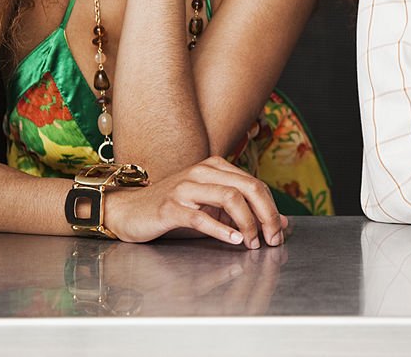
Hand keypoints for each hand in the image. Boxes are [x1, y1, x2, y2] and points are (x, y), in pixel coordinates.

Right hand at [107, 155, 287, 245]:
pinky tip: (234, 240)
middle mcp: (202, 171)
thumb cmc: (173, 208)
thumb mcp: (212, 207)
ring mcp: (186, 188)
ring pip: (230, 198)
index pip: (255, 184)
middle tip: (273, 238)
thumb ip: (244, 211)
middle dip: (267, 215)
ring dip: (248, 223)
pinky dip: (222, 229)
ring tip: (253, 242)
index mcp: (215, 166)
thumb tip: (281, 223)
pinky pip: (202, 217)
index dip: (272, 209)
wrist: (129, 210)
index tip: (279, 232)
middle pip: (249, 187)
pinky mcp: (170, 207)